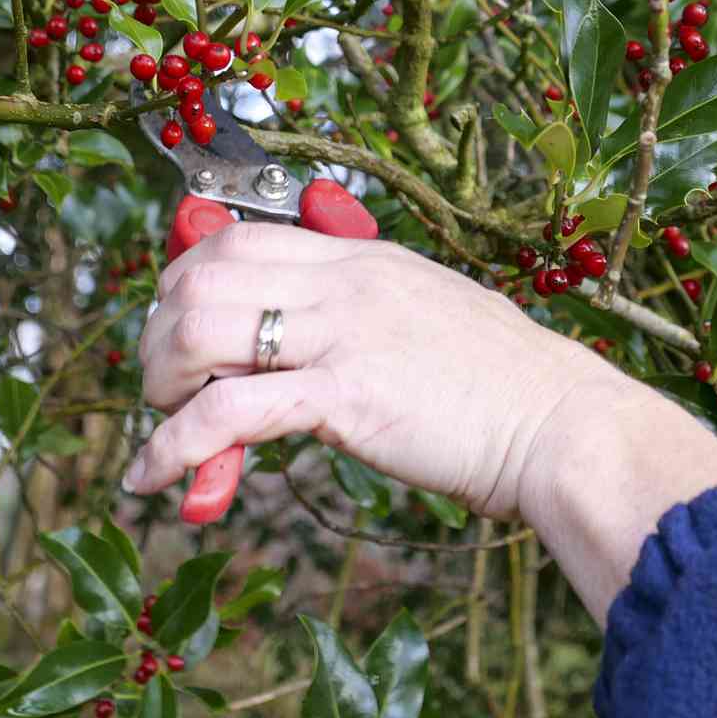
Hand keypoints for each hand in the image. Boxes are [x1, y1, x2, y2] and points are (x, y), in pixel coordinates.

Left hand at [121, 221, 716, 620]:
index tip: (175, 332)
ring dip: (158, 385)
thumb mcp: (427, 320)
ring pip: (198, 331)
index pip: (238, 237)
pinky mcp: (346, 395)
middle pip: (200, 275)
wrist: (562, 424)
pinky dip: (172, 448)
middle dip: (155, 334)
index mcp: (364, 257)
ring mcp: (344, 333)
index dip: (182, 281)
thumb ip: (362, 322)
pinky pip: (227, 413)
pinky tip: (154, 481)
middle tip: (164, 389)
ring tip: (165, 430)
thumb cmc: (506, 388)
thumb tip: (305, 357)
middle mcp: (346, 281)